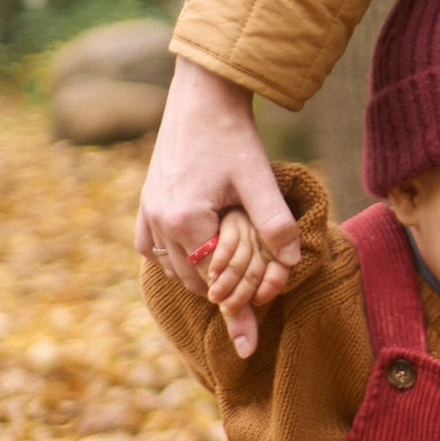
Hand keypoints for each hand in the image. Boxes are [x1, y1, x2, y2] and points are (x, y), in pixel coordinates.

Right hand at [138, 55, 302, 356]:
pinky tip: (194, 258)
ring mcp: (147, 211)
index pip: (213, 281)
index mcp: (185, 218)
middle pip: (192, 280)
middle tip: (249, 310)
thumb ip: (275, 223)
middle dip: (220, 292)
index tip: (248, 345)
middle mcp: (159, 220)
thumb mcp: (259, 177)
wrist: (201, 95)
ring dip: (198, 276)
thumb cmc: (233, 134)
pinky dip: (172, 260)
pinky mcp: (145, 202)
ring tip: (227, 282)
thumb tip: (294, 264)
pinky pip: (152, 249)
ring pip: (172, 268)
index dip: (235, 310)